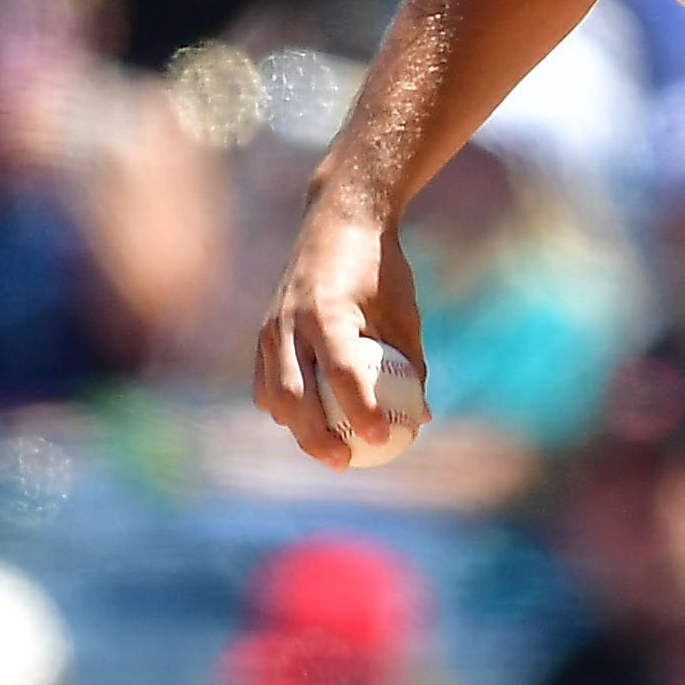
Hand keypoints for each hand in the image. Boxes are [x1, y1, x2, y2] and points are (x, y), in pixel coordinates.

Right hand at [253, 191, 430, 470]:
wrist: (336, 220)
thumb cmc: (381, 270)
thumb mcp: (405, 313)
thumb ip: (412, 366)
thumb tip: (421, 419)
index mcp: (327, 312)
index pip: (342, 374)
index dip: (362, 410)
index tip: (383, 439)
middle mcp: (290, 321)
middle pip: (297, 395)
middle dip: (317, 437)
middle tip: (346, 463)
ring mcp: (270, 326)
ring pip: (274, 393)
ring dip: (297, 428)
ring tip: (329, 452)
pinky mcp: (263, 330)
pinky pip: (265, 380)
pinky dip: (281, 405)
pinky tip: (304, 424)